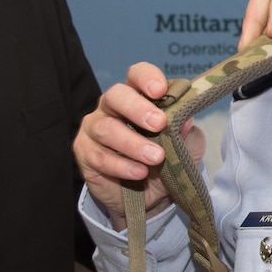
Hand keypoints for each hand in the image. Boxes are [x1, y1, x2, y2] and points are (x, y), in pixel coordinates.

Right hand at [74, 63, 205, 229]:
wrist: (151, 197)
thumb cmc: (167, 161)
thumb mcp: (185, 147)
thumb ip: (187, 133)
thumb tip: (186, 120)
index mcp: (137, 96)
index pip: (137, 75)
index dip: (146, 78)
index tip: (160, 90)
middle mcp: (112, 107)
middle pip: (116, 96)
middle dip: (137, 108)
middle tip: (159, 124)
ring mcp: (95, 129)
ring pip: (106, 128)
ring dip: (133, 143)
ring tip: (155, 157)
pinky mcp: (85, 153)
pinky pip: (99, 156)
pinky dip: (121, 165)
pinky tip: (139, 173)